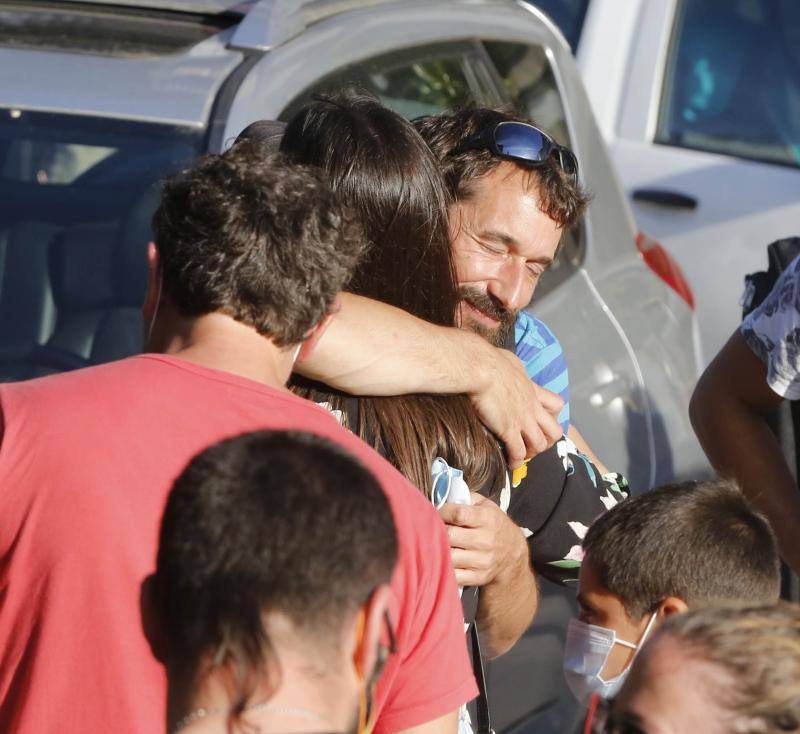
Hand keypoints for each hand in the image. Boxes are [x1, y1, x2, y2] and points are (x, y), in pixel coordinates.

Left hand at [439, 493, 527, 586]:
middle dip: (436, 531)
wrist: (512, 554)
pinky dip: (443, 568)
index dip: (443, 512)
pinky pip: (453, 575)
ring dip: (437, 549)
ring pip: (448, 557)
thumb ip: (465, 497)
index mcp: (487, 518)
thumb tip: (441, 497)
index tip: (437, 512)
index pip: (458, 514)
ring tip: (434, 543)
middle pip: (450, 536)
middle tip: (432, 529)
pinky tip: (441, 558)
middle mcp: (485, 540)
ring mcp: (482, 561)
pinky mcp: (477, 577)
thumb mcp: (486, 505)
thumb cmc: (493, 524)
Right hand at [469, 347, 562, 467]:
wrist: (481, 368)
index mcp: (533, 390)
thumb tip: (509, 367)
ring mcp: (522, 420)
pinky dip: (516, 461)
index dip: (553, 414)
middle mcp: (532, 407)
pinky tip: (510, 464)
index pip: (556, 404)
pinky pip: (519, 452)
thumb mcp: (510, 361)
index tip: (541, 419)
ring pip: (540, 444)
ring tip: (523, 455)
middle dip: (548, 439)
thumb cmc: (490, 360)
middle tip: (535, 442)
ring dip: (534, 452)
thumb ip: (514, 369)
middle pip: (555, 430)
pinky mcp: (509, 430)